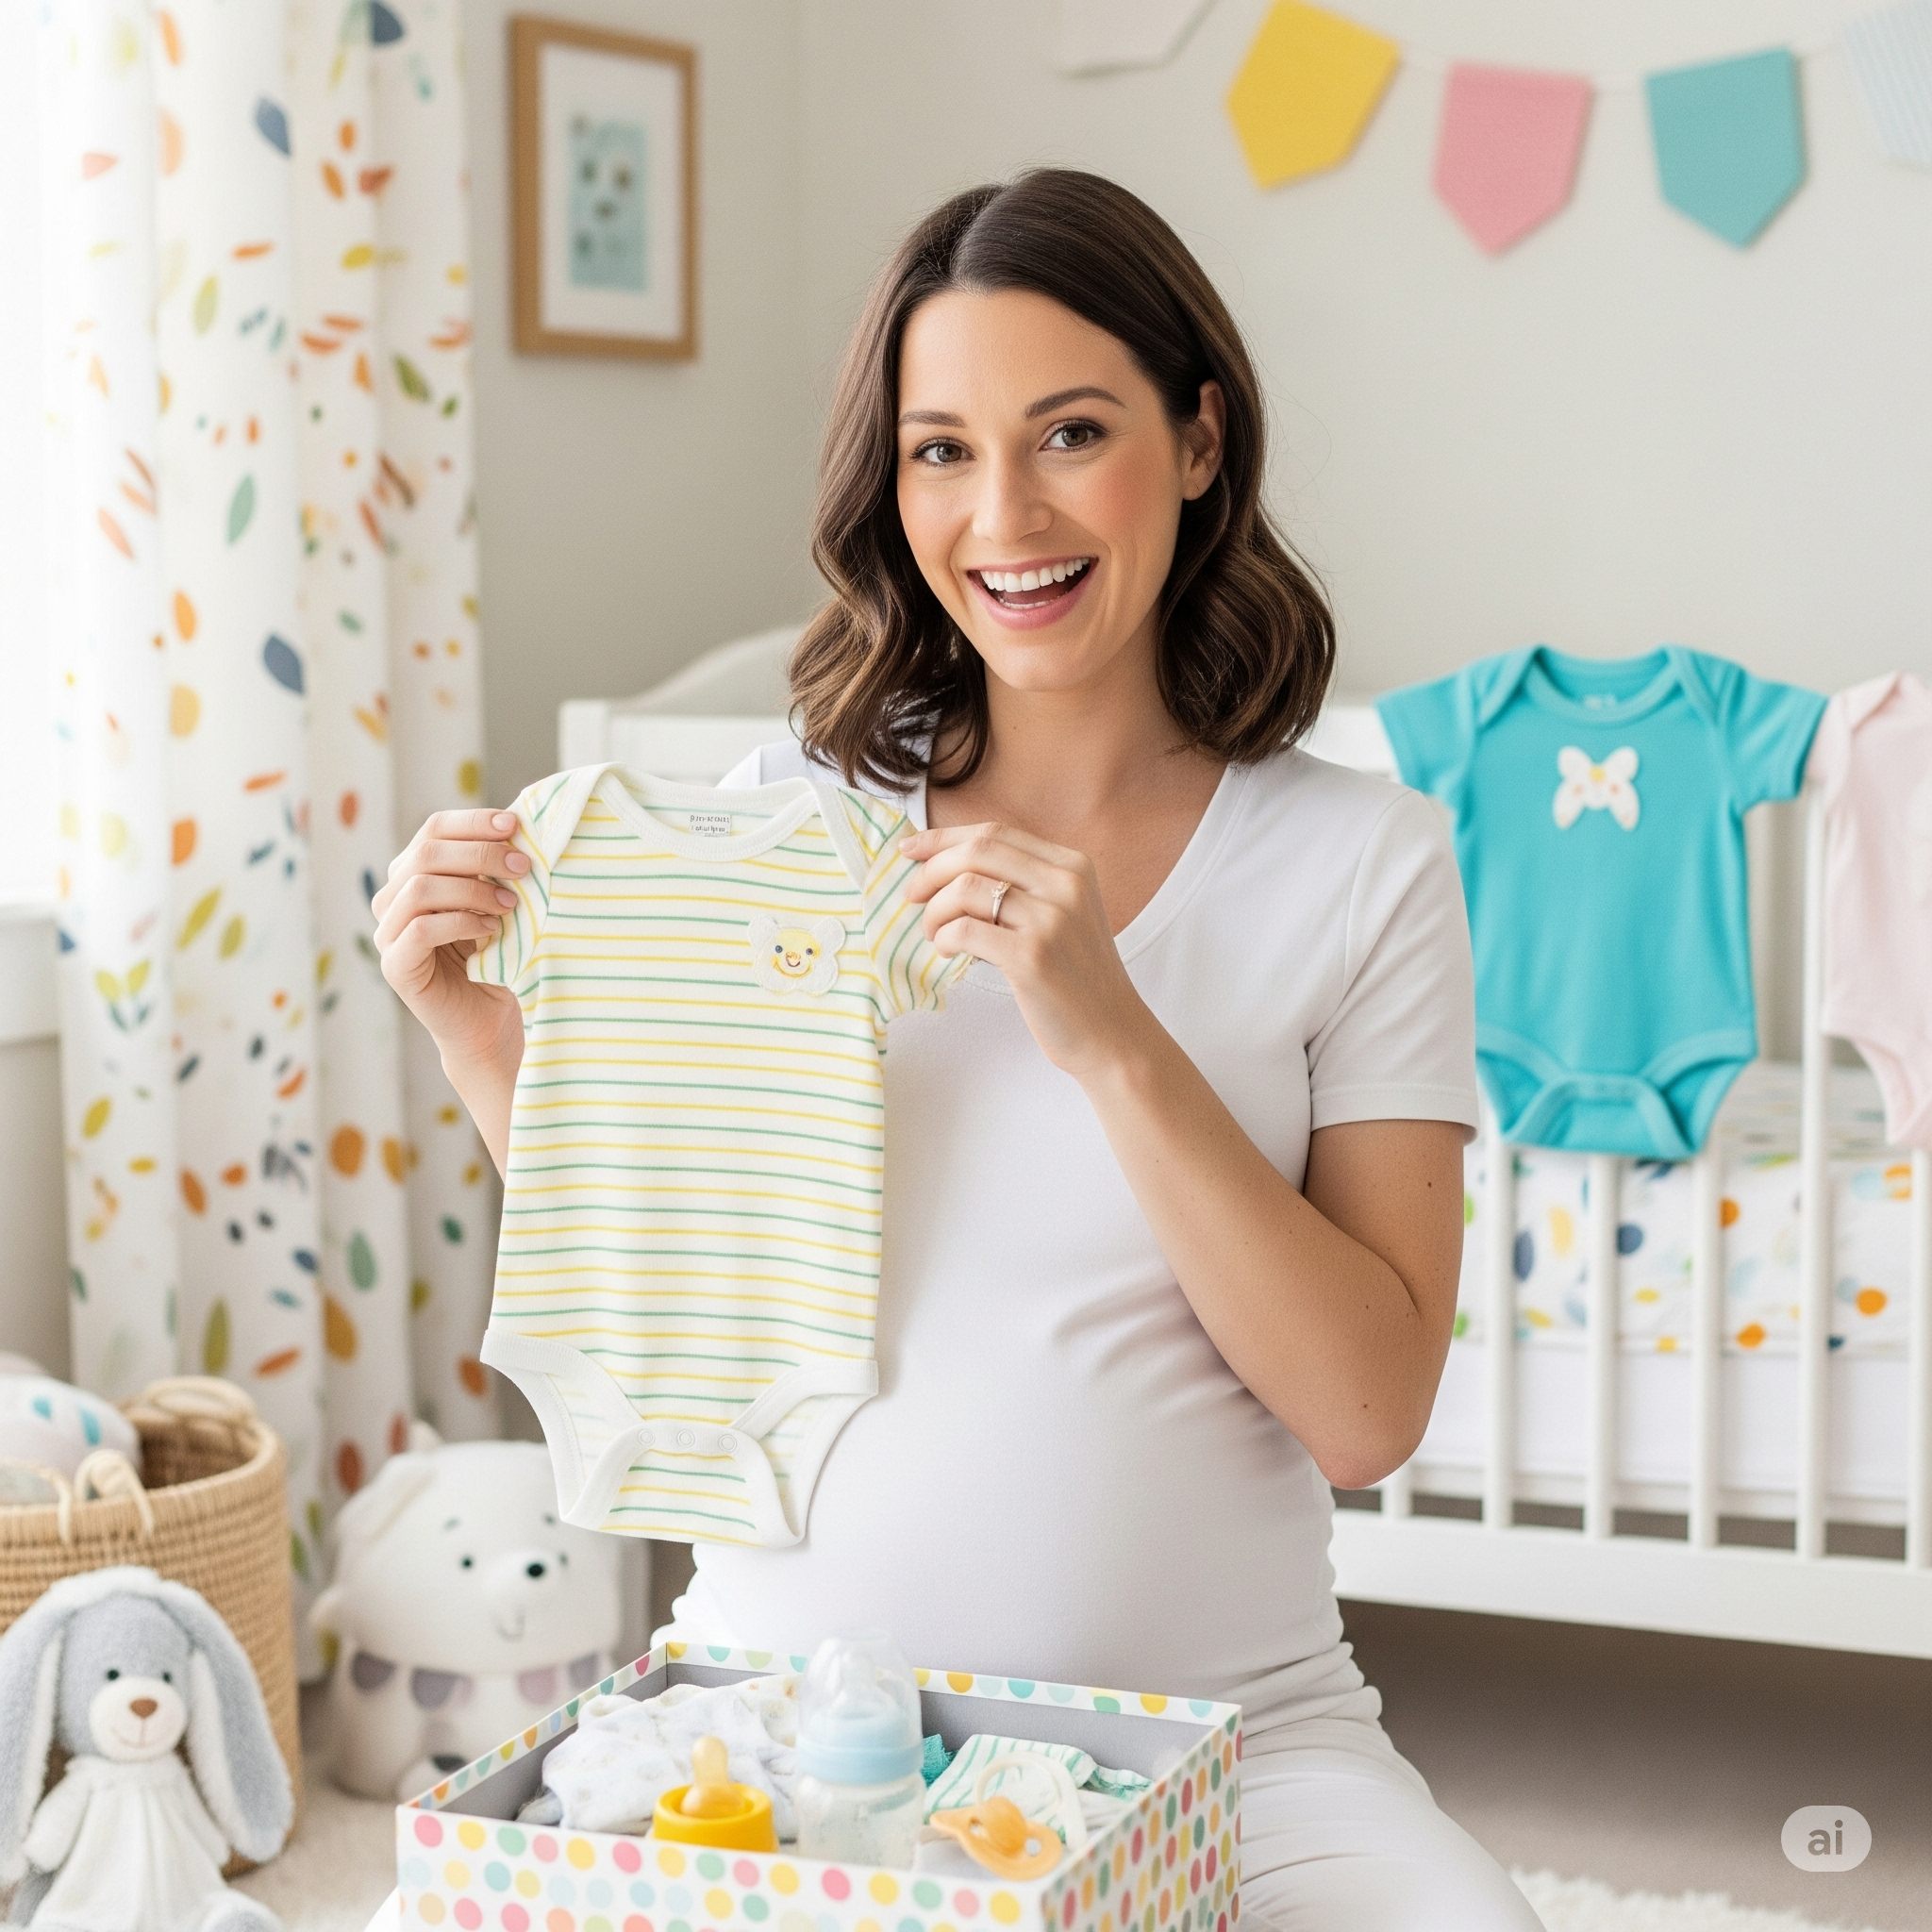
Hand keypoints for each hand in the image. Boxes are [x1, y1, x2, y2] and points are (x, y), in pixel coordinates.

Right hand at [370, 808, 526, 1069]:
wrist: (488, 1021)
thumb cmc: (498, 957)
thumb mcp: (498, 902)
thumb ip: (496, 868)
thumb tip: (520, 825)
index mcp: (413, 874)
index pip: (433, 829)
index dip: (473, 822)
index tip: (514, 825)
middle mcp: (392, 899)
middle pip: (426, 853)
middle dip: (480, 854)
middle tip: (523, 867)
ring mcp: (388, 933)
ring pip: (420, 888)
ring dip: (472, 889)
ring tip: (511, 903)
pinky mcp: (395, 966)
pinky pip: (420, 930)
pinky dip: (461, 923)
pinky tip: (492, 930)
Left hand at [897, 821, 1151, 1081]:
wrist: (1111, 1033)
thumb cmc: (1075, 977)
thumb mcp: (1063, 914)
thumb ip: (1022, 884)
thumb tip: (946, 864)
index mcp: (1072, 866)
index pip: (996, 832)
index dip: (944, 837)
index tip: (910, 849)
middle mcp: (1065, 884)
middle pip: (977, 851)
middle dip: (931, 869)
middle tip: (912, 896)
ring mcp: (1051, 920)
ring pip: (965, 888)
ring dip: (935, 911)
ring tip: (934, 934)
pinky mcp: (1032, 957)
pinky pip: (964, 930)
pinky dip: (944, 938)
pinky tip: (947, 951)